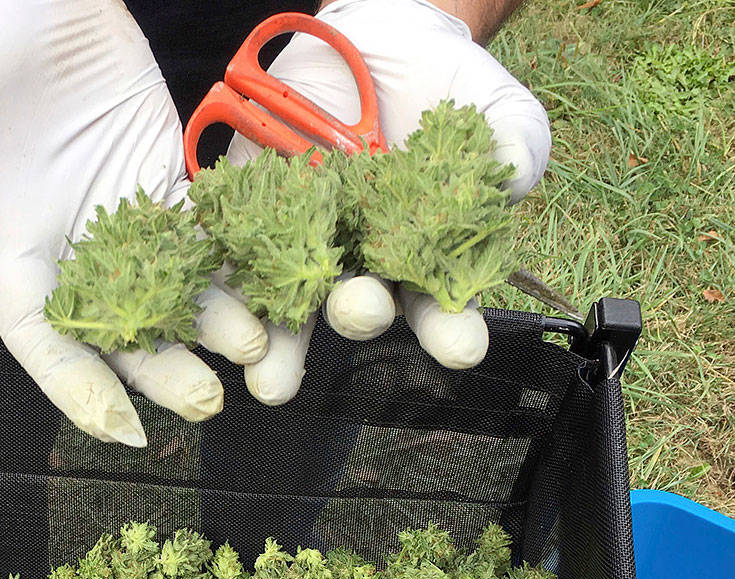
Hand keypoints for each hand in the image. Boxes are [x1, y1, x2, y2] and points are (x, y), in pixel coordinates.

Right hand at [0, 0, 268, 445]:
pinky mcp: (164, 180)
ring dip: (215, 325)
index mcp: (10, 257)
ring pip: (175, 291)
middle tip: (209, 400)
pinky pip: (206, 232)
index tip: (121, 428)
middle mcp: (70, 255)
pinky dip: (237, 261)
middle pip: (122, 333)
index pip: (43, 341)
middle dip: (163, 371)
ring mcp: (122, 221)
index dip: (78, 389)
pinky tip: (278, 285)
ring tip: (258, 350)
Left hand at [229, 0, 550, 402]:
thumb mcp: (493, 107)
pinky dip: (225, 283)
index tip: (463, 346)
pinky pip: (233, 253)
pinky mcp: (253, 213)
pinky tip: (220, 313)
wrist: (382, 45)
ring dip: (279, 344)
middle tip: (361, 310)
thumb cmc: (449, 91)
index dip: (451, 331)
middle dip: (359, 314)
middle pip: (359, 309)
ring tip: (269, 378)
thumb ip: (513, 141)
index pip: (440, 309)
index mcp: (424, 260)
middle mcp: (363, 264)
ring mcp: (305, 242)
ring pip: (289, 303)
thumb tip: (514, 170)